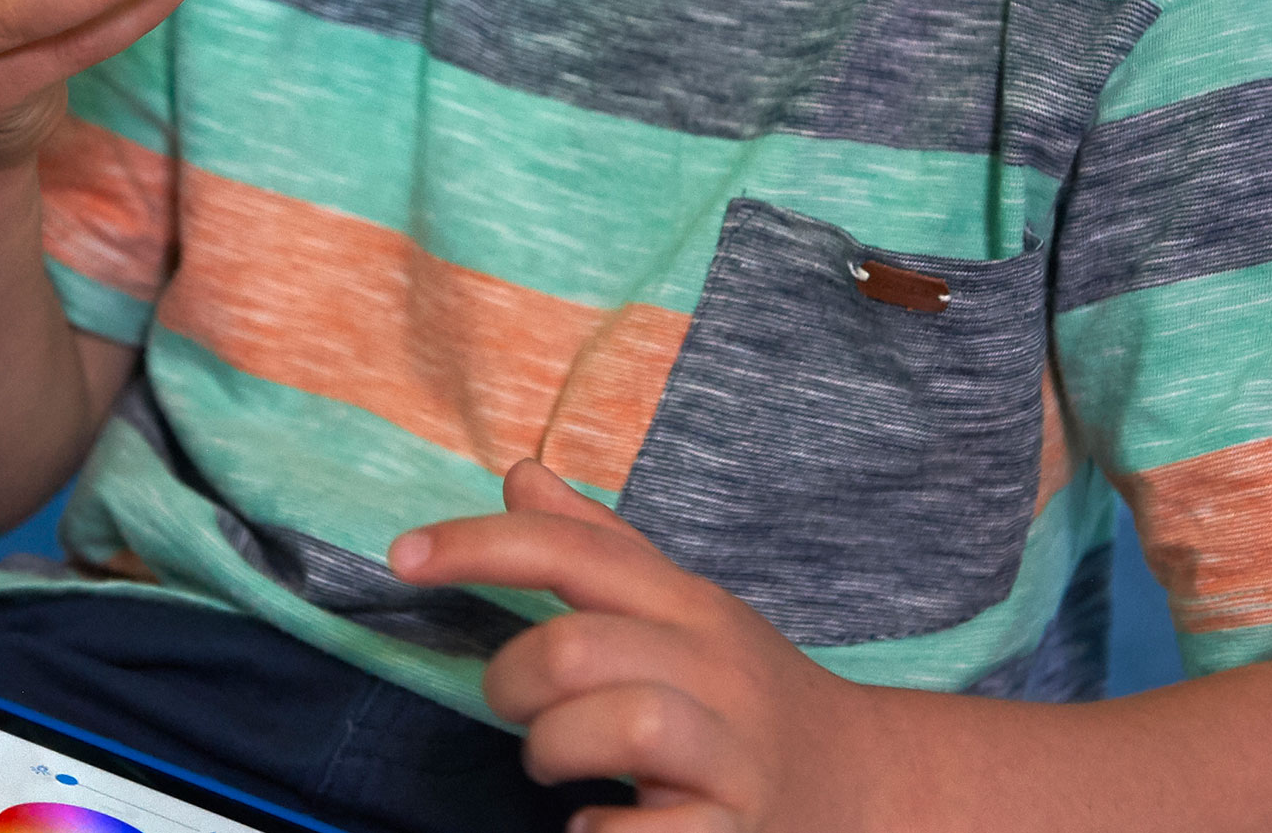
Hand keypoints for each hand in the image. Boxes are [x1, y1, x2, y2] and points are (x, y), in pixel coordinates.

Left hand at [389, 460, 884, 832]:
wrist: (868, 783)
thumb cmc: (744, 693)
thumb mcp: (681, 607)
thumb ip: (599, 546)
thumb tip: (520, 474)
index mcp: (686, 604)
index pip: (576, 550)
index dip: (479, 545)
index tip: (402, 557)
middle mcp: (714, 667)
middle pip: (578, 646)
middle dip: (513, 682)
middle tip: (519, 709)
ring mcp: (733, 751)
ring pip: (625, 721)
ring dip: (556, 748)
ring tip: (556, 764)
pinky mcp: (739, 829)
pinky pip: (650, 831)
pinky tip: (599, 824)